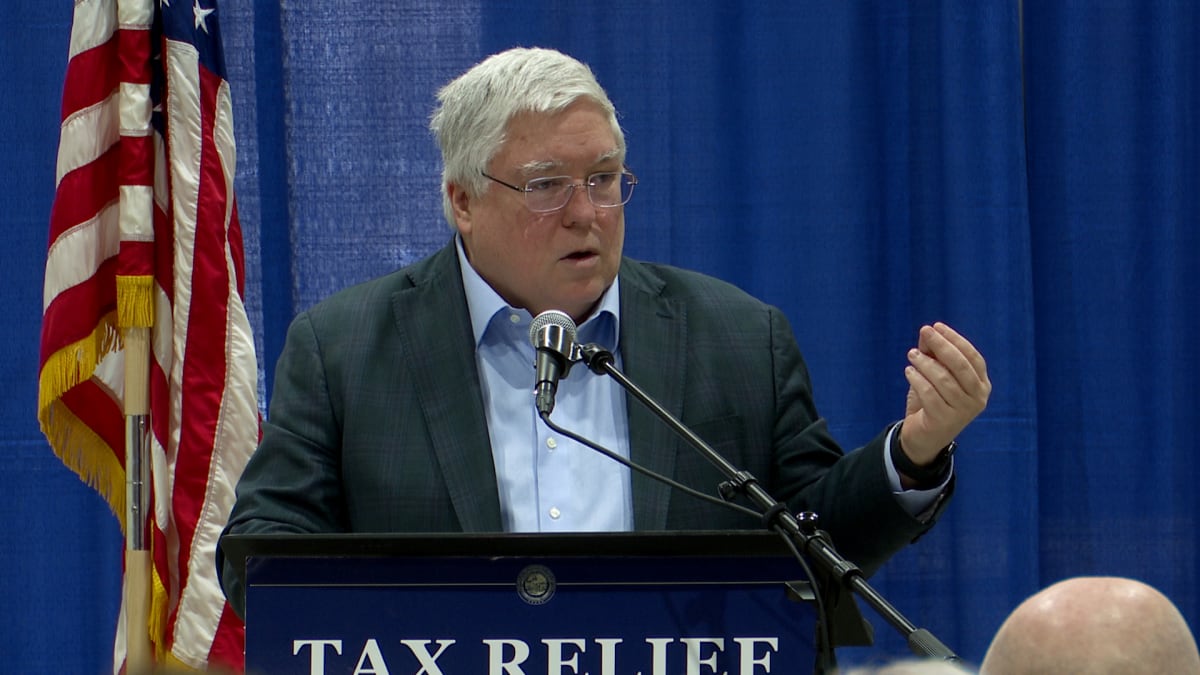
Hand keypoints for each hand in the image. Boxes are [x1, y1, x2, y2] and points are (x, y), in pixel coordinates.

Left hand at [899, 322, 990, 463]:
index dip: (955, 339)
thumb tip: (927, 333)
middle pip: (960, 365)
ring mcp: (963, 411)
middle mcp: (978, 398)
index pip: (972, 357)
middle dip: (941, 345)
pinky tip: (909, 372)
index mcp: (982, 385)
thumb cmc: (933, 401)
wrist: (924, 437)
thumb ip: (934, 355)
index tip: (936, 327)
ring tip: (912, 355)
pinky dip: (917, 379)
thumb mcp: (935, 375)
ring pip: (943, 379)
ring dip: (925, 363)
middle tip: (925, 331)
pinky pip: (929, 393)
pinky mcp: (944, 421)